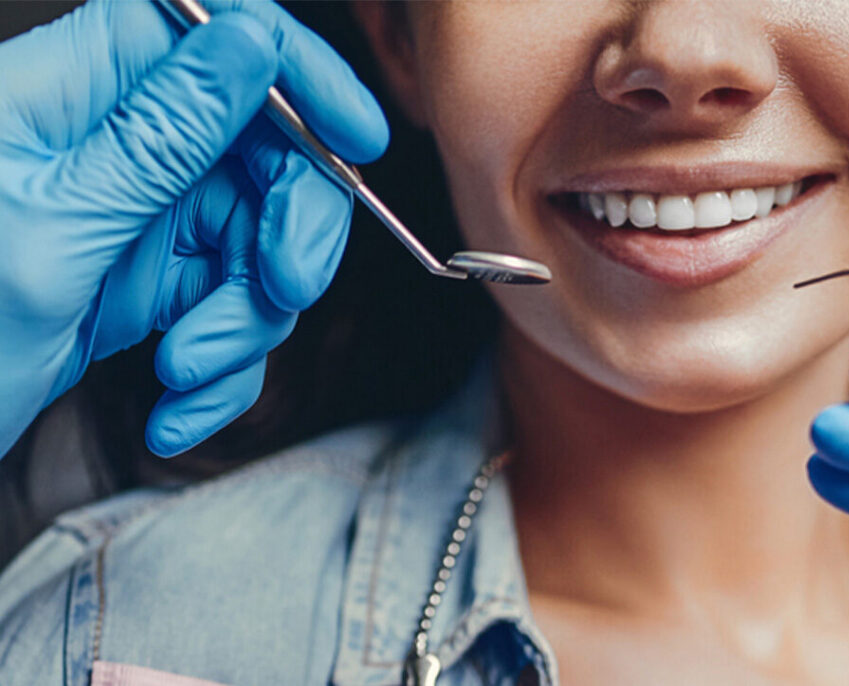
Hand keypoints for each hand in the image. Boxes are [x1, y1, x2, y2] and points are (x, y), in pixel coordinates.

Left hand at [0, 0, 387, 456]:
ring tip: (187, 373)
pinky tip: (175, 407)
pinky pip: (231, 307)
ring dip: (245, 322)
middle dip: (290, 228)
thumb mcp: (54, 230)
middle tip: (283, 288)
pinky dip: (221, 367)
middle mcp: (116, 144)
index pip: (213, 33)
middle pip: (262, 149)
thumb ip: (159, 134)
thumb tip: (247, 43)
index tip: (357, 140)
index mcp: (73, 93)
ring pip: (258, 241)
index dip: (298, 73)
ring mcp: (140, 216)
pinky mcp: (151, 282)